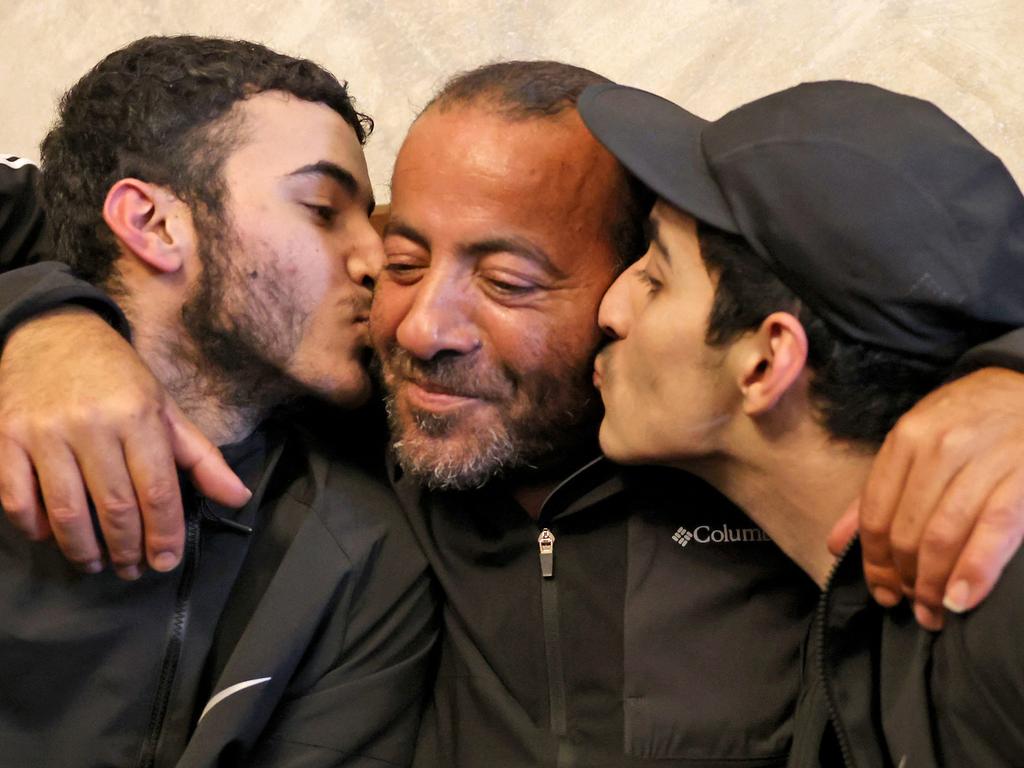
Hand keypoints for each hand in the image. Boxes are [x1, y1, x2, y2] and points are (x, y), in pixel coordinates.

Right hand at [0, 307, 250, 577]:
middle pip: (113, 506)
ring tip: (97, 564)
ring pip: (66, 510)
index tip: (165, 561)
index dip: (163, 533)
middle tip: (134, 569)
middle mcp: (91, 425)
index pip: (156, 489)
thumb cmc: (118, 377)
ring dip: (83, 549)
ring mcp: (43, 433)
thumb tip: (238, 498)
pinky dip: (34, 526)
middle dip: (127, 548)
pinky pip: (16, 498)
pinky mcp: (5, 438)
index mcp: (137, 415)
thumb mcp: (166, 408)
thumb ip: (202, 458)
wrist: (54, 333)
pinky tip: (51, 536)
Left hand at [831, 368, 1023, 629]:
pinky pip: (993, 531)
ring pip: (944, 536)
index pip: (876, 513)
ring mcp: (984, 460)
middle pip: (907, 530)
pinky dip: (974, 571)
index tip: (881, 591)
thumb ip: (876, 494)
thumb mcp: (917, 443)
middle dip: (905, 579)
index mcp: (906, 439)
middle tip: (913, 607)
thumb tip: (835, 543)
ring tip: (936, 612)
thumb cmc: (968, 423)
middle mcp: (940, 447)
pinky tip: (961, 600)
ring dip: (935, 585)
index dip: (873, 561)